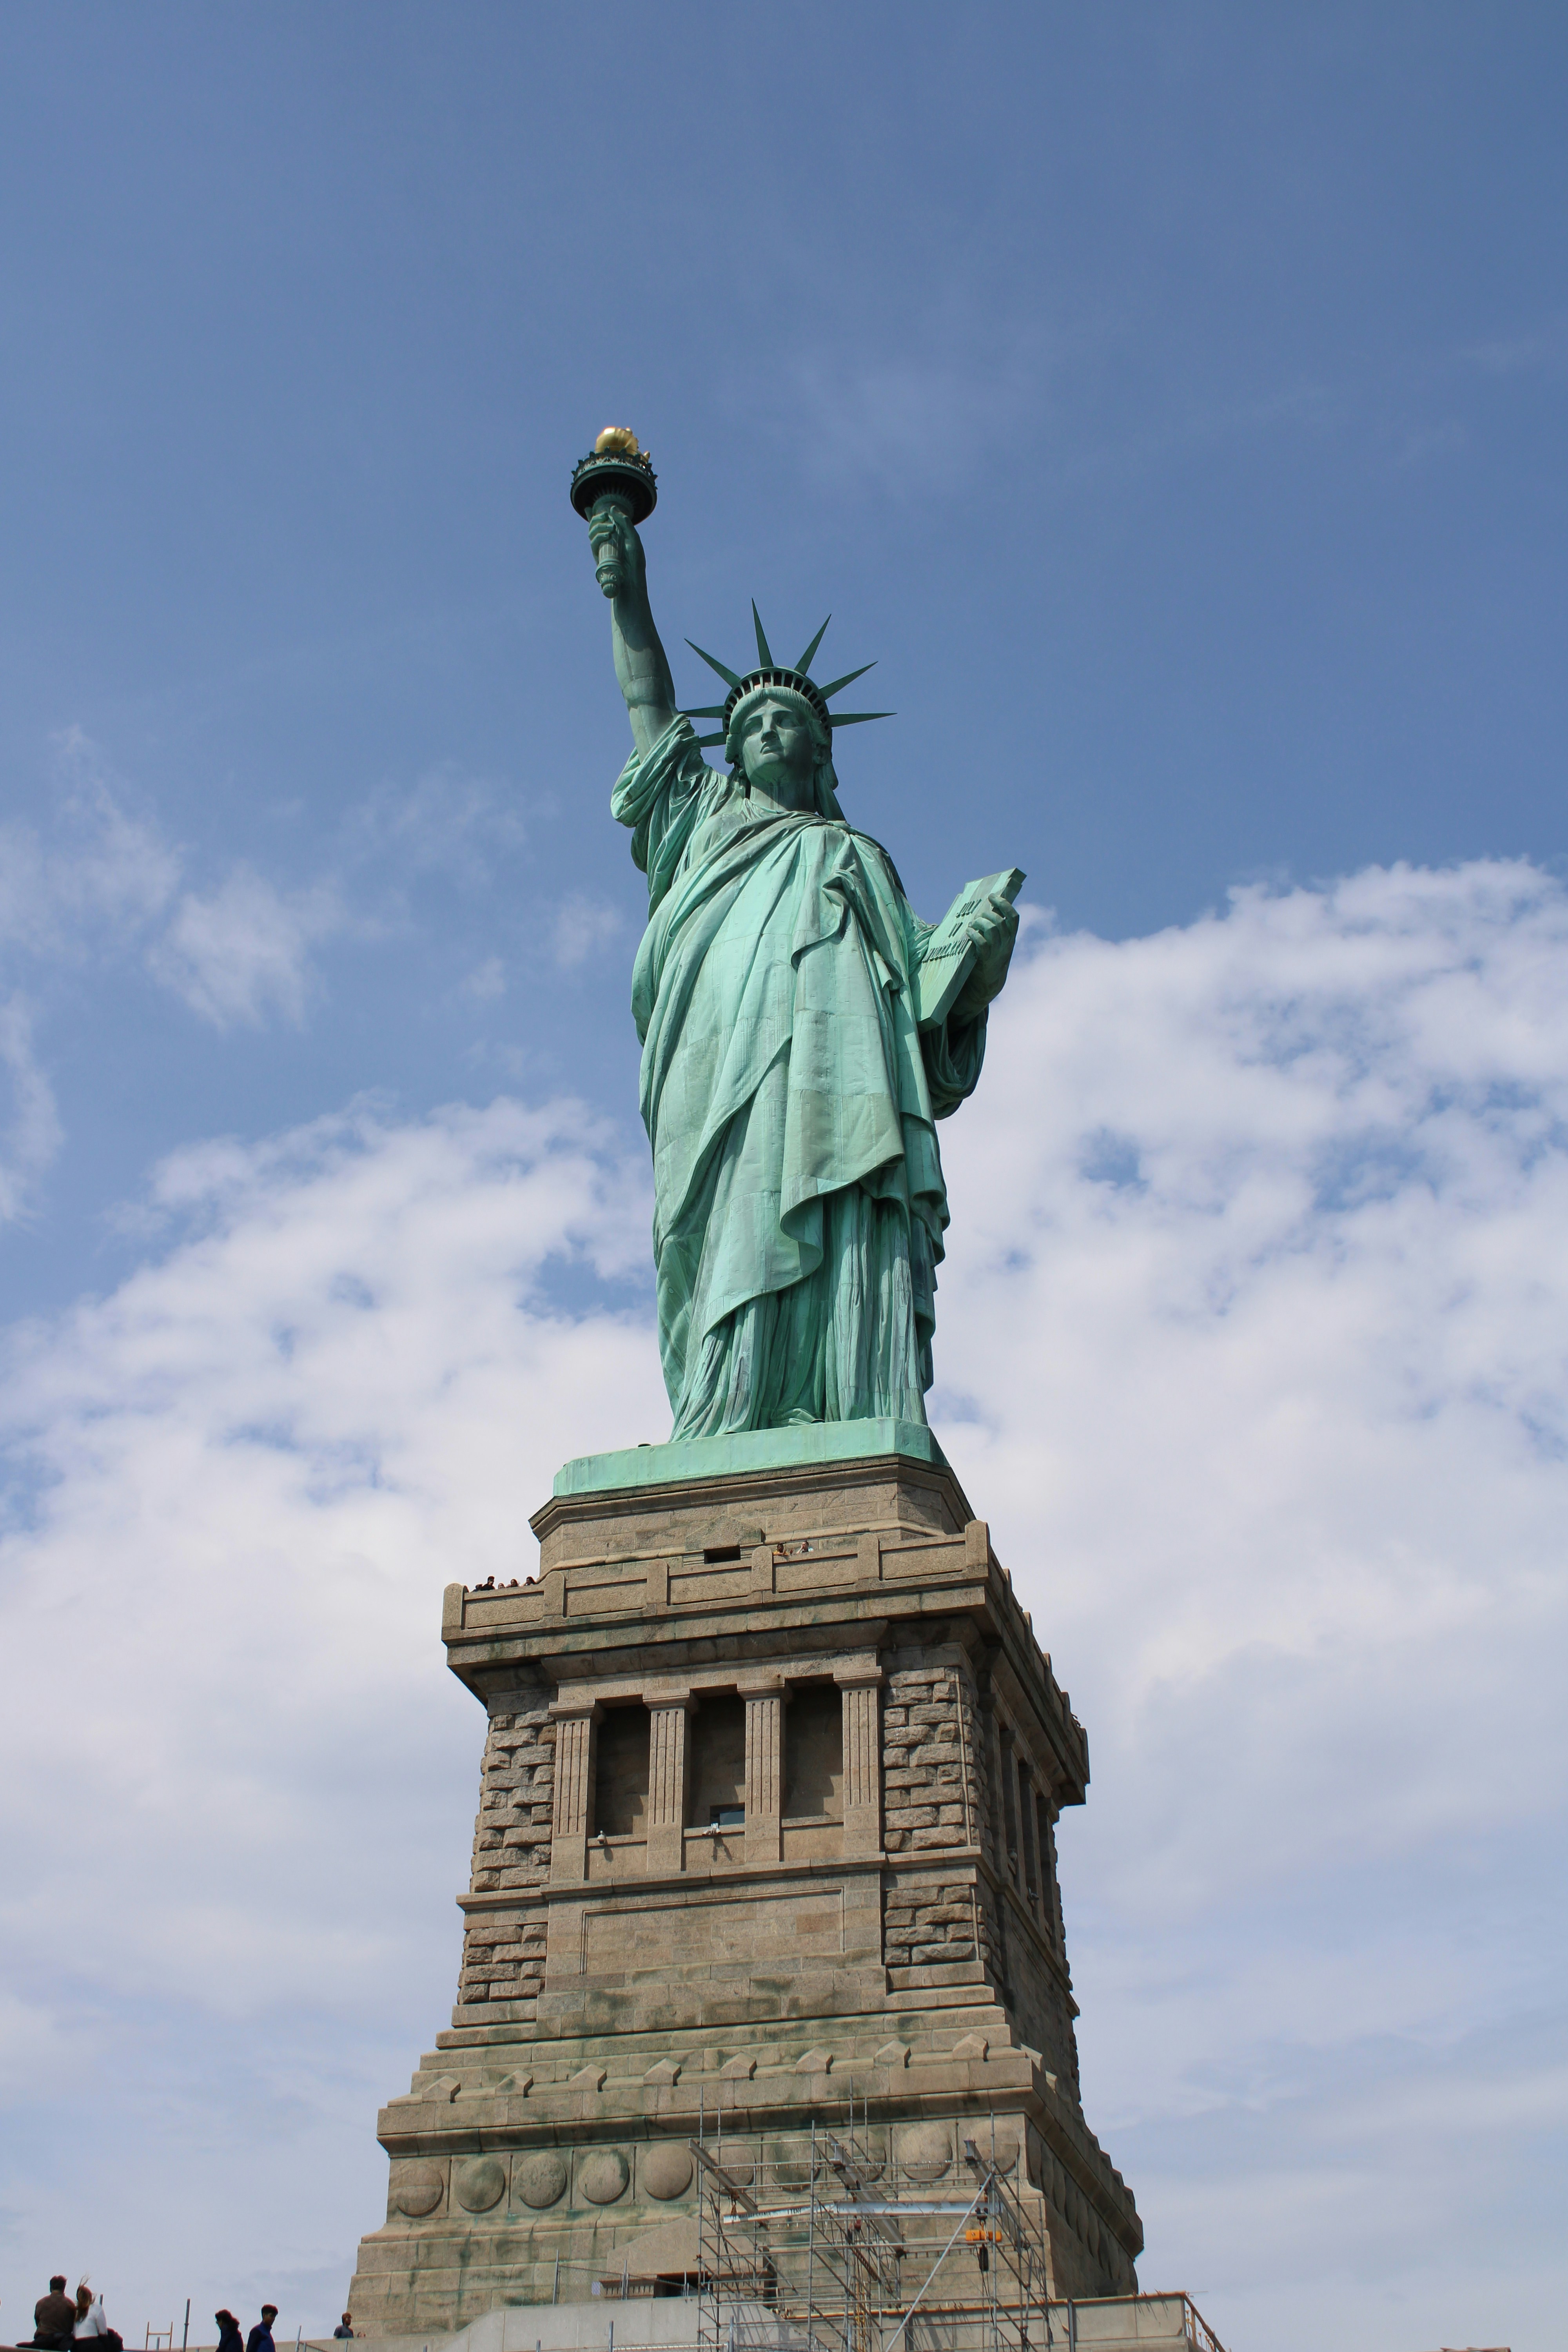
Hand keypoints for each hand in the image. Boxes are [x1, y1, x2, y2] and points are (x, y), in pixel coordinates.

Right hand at [587, 500, 642, 601]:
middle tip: (605, 515)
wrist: (632, 581)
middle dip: (597, 518)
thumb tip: (612, 508)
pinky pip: (593, 543)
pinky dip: (598, 537)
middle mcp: (607, 542)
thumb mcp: (633, 539)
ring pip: (592, 533)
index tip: (587, 508)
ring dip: (599, 526)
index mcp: (616, 536)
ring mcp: (601, 549)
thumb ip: (625, 523)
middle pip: (595, 526)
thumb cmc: (635, 562)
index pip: (603, 524)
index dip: (593, 516)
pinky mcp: (598, 557)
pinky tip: (606, 535)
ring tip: (610, 528)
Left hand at [952, 891, 1018, 1021]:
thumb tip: (983, 910)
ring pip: (992, 930)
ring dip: (980, 923)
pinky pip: (982, 944)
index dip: (1004, 904)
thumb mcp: (997, 944)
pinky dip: (975, 935)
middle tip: (979, 914)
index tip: (993, 896)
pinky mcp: (986, 960)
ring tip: (972, 923)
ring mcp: (997, 952)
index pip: (1014, 917)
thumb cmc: (989, 958)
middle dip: (988, 914)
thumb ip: (994, 929)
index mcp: (1011, 937)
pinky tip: (969, 932)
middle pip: (1001, 922)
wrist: (988, 984)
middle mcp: (1006, 944)